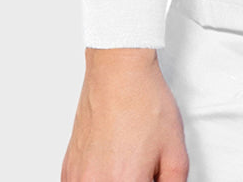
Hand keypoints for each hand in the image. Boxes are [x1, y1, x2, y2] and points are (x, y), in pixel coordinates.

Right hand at [61, 48, 188, 181]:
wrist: (119, 72)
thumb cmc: (143, 101)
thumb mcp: (175, 149)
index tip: (152, 176)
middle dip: (137, 180)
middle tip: (144, 168)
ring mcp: (78, 178)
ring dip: (116, 179)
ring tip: (128, 162)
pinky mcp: (67, 169)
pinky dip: (98, 179)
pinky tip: (111, 164)